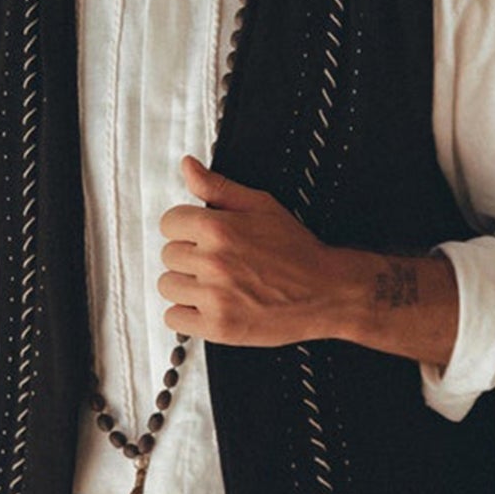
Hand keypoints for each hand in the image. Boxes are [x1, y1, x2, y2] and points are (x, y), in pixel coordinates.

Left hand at [158, 155, 347, 345]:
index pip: (169, 223)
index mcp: (219, 228)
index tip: (201, 236)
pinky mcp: (218, 327)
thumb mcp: (261, 205)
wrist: (327, 291)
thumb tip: (188, 166)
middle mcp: (213, 262)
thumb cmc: (297, 250)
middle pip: (168, 255)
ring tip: (213, 284)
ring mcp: (215, 297)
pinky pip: (174, 318)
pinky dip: (187, 314)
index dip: (186, 228)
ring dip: (185, 285)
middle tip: (216, 261)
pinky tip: (208, 305)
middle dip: (189, 256)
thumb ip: (218, 187)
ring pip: (167, 286)